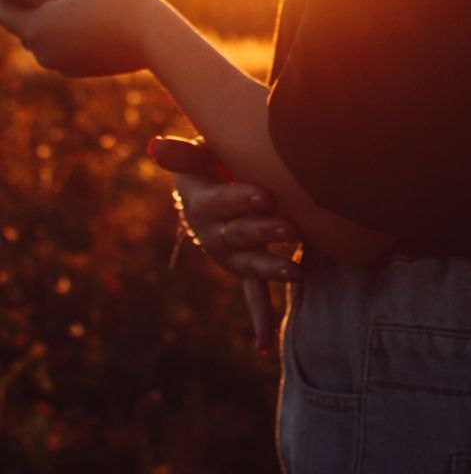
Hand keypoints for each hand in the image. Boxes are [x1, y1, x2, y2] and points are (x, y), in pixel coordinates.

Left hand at [0, 0, 171, 76]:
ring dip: (56, 21)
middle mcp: (45, 53)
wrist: (155, 36)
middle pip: (29, 28)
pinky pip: (71, 48)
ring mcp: (66, 66)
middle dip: (31, 8)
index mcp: (36, 29)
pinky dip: (74, 33)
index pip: (4, 13)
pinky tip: (88, 15)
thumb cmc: (117, 2)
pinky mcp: (87, 71)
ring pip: (52, 38)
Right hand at [149, 136, 301, 352]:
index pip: (222, 203)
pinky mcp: (243, 266)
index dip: (241, 200)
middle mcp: (214, 234)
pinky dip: (259, 317)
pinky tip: (264, 346)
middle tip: (290, 230)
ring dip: (271, 270)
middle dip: (264, 233)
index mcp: (202, 204)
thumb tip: (155, 145)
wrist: (206, 194)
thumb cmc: (207, 166)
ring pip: (250, 264)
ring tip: (295, 273)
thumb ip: (181, 153)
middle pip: (239, 235)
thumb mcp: (196, 157)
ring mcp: (230, 254)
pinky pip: (251, 294)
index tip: (264, 196)